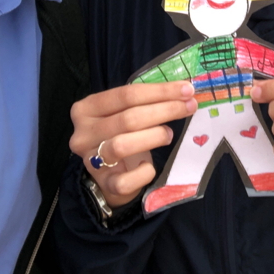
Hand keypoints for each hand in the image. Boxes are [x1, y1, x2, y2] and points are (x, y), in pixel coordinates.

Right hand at [70, 81, 195, 207]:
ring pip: (123, 145)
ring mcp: (91, 161)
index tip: (186, 89)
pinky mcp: (104, 184)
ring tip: (170, 134)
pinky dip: (144, 172)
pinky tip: (151, 166)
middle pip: (128, 118)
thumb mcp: (124, 113)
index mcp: (87, 108)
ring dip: (154, 136)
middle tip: (189, 107)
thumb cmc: (121, 135)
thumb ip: (146, 102)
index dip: (159, 91)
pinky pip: (126, 180)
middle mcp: (84, 133)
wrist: (109, 174)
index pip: (125, 95)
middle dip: (164, 110)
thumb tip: (183, 91)